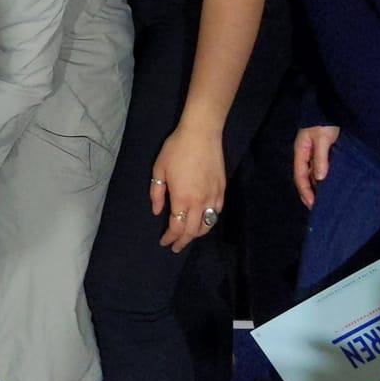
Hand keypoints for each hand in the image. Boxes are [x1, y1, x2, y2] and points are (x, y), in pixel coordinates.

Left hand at [151, 124, 224, 251]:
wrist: (201, 134)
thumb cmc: (176, 149)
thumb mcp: (159, 170)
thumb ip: (157, 193)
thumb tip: (157, 211)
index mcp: (182, 198)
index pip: (177, 227)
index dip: (170, 237)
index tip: (164, 242)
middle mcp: (200, 202)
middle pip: (193, 231)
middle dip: (183, 241)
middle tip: (176, 247)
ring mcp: (213, 196)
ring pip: (207, 224)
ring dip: (197, 234)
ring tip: (188, 236)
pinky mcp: (222, 190)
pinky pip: (217, 213)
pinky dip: (209, 221)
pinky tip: (203, 220)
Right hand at [293, 125, 338, 206]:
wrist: (330, 106)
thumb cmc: (324, 122)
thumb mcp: (322, 139)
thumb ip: (320, 158)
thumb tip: (319, 179)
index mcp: (300, 151)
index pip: (299, 176)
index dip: (305, 191)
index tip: (313, 205)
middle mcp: (305, 154)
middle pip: (304, 177)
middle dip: (308, 192)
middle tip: (316, 207)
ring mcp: (313, 152)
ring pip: (311, 174)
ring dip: (315, 186)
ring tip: (323, 199)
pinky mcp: (322, 150)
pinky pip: (319, 168)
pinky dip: (322, 178)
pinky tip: (328, 184)